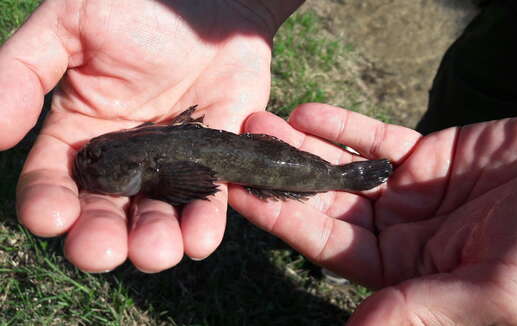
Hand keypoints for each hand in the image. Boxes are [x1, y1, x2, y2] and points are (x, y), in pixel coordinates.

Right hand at [2, 0, 300, 272]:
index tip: (52, 216)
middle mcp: (124, 159)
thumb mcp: (70, 24)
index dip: (49, 203)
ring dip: (153, 243)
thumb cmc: (139, 6)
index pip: (53, 180)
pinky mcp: (216, 163)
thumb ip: (24, 72)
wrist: (213, 1)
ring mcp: (171, 165)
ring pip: (156, 218)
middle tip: (102, 251)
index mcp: (80, 131)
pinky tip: (198, 238)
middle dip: (99, 238)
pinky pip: (210, 202)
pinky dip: (204, 224)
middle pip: (103, 213)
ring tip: (155, 252)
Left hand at [230, 103, 516, 324]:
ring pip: (345, 170)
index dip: (286, 221)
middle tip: (242, 145)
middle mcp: (403, 237)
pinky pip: (377, 140)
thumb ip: (426, 309)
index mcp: (409, 276)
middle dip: (284, 176)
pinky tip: (308, 112)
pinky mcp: (429, 156)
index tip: (244, 193)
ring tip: (263, 120)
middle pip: (327, 205)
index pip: (330, 248)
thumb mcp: (501, 287)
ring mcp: (413, 194)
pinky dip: (344, 126)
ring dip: (304, 147)